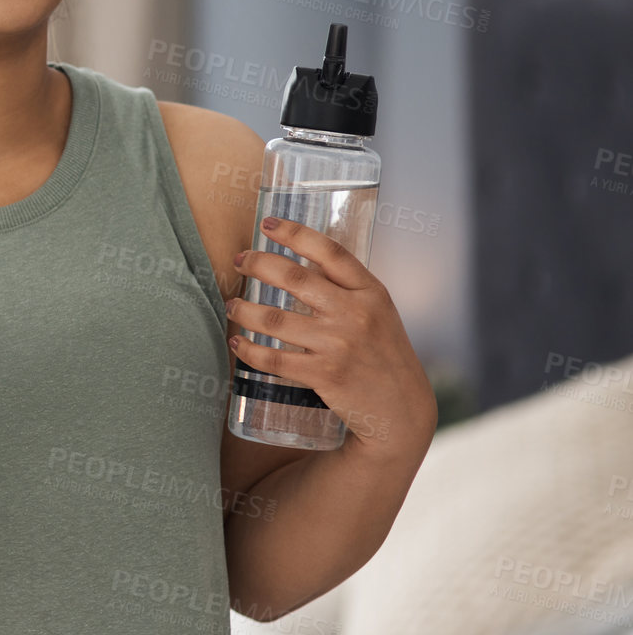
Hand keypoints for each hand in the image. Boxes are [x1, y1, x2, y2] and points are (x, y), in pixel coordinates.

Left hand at [227, 216, 436, 455]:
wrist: (401, 410)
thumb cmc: (384, 355)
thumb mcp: (378, 313)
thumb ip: (346, 289)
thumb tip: (297, 263)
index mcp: (371, 292)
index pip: (330, 251)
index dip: (295, 233)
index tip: (267, 224)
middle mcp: (355, 314)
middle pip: (293, 277)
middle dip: (257, 263)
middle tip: (238, 260)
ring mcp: (338, 345)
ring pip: (274, 319)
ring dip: (244, 309)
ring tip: (233, 305)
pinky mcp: (324, 374)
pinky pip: (273, 359)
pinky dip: (248, 349)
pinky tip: (237, 341)